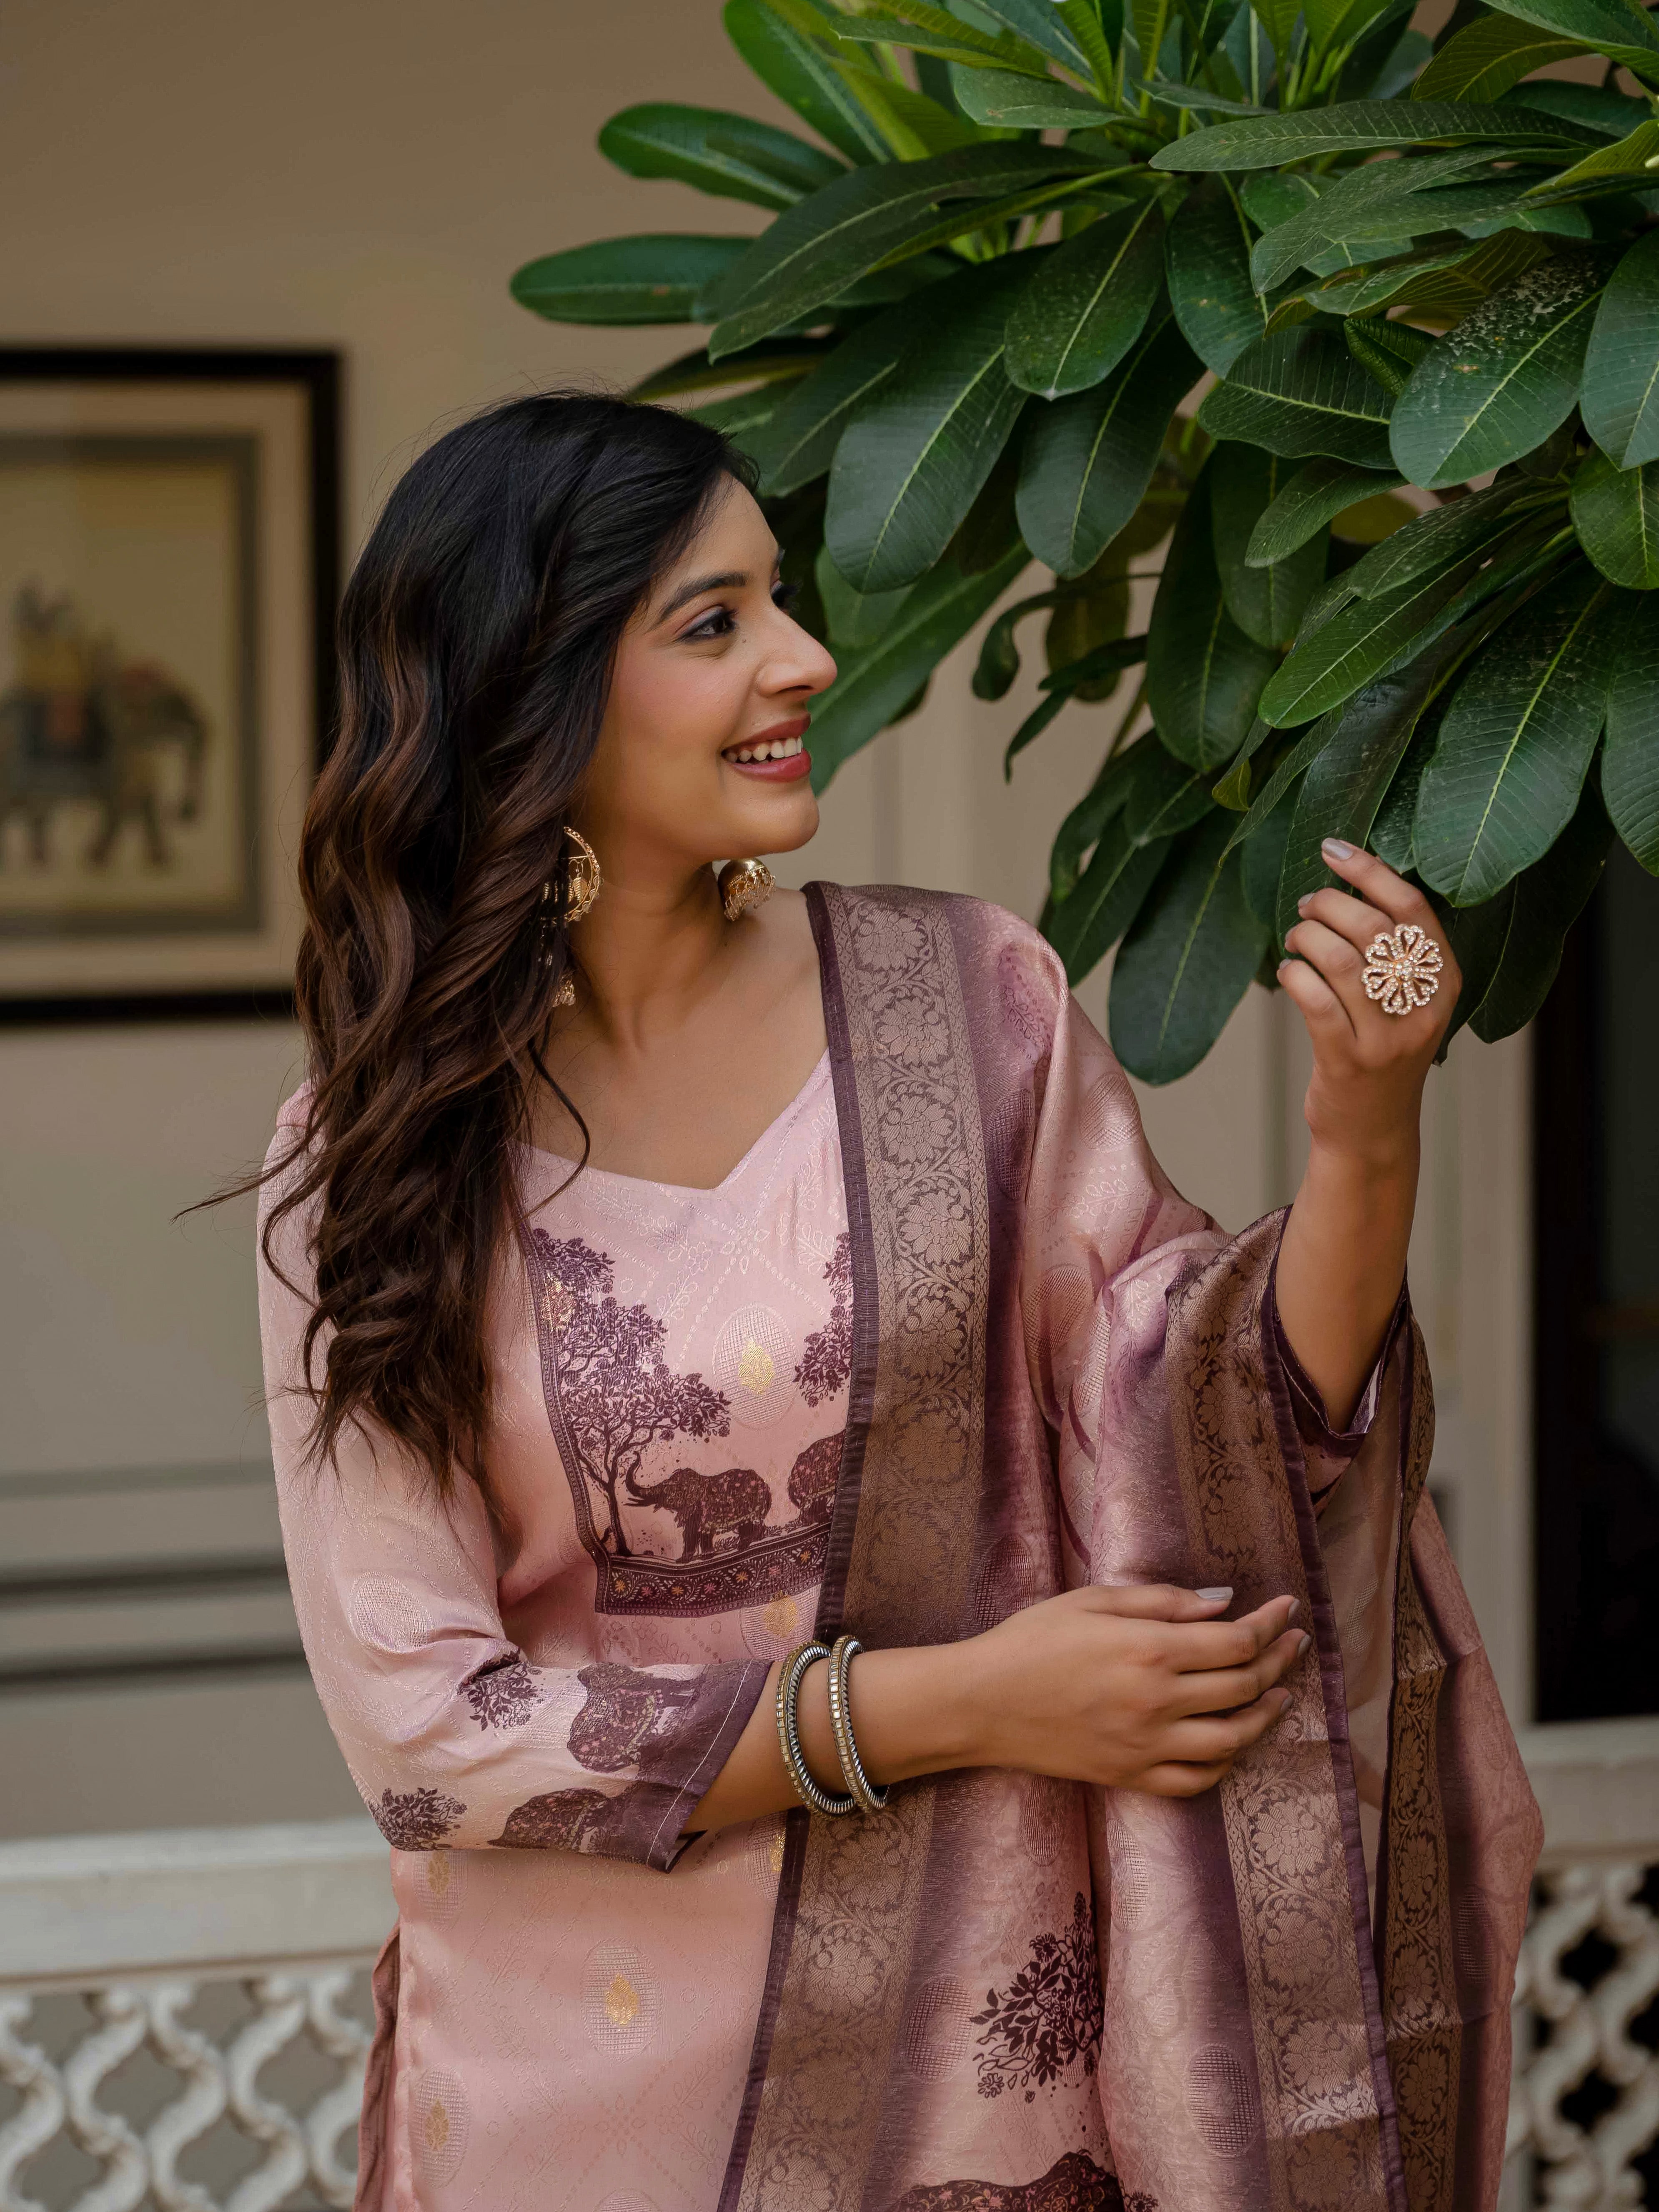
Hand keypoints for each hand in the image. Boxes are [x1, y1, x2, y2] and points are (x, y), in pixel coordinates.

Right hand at [963, 1582, 1307, 1797]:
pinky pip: (1197, 1779)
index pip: (1237, 1642)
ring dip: (1265, 1715)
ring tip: (1279, 1694)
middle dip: (1278, 1661)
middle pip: (1243, 1686)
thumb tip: (1223, 1605)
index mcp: (1149, 1650)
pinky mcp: (1132, 1776)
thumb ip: (1162, 1601)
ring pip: (1233, 1739)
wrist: (981, 1703)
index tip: (1288, 1609)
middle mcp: (1157, 1701)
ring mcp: (1147, 1745)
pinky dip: (1225, 1761)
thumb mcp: (1092, 1600)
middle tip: (1292, 1644)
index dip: (1271, 1625)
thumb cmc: (1031, 1641)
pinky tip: (1233, 1740)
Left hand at [1280, 840, 1459, 1168]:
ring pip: (1341, 960)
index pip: (1413, 907)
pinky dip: (1294, 975)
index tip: (1333, 849)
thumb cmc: (1382, 1052)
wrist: (1373, 1131)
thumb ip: (1391, 951)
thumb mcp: (1406, 1001)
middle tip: (1305, 905)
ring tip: (1294, 939)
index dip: (1370, 870)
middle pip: (1373, 928)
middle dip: (1329, 904)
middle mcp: (1423, 1008)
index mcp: (1445, 982)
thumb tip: (1343, 886)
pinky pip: (1315, 1000)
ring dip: (1306, 937)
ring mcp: (1387, 1038)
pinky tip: (1287, 973)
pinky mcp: (1348, 1061)